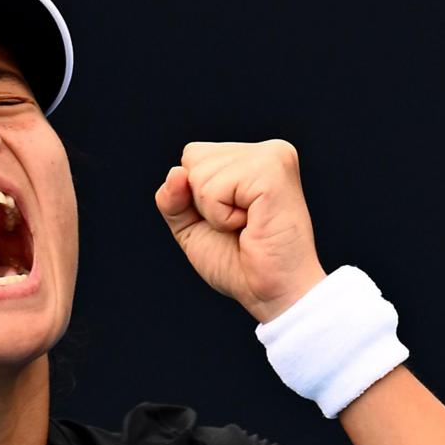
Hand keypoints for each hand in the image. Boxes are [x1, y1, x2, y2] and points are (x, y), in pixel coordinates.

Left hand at [154, 139, 327, 322]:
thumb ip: (172, 197)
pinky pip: (212, 190)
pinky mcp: (272, 171)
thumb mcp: (191, 225)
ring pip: (199, 174)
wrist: (271, 293)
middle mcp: (267, 151)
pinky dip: (221, 218)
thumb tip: (176, 172)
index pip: (192, 156)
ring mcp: (272, 157)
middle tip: (240, 225)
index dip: (194, 196)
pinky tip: (251, 225)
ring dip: (213, 213)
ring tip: (248, 226)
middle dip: (202, 202)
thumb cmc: (239, 263)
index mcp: (253, 157)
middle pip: (192, 158)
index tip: (231, 219)